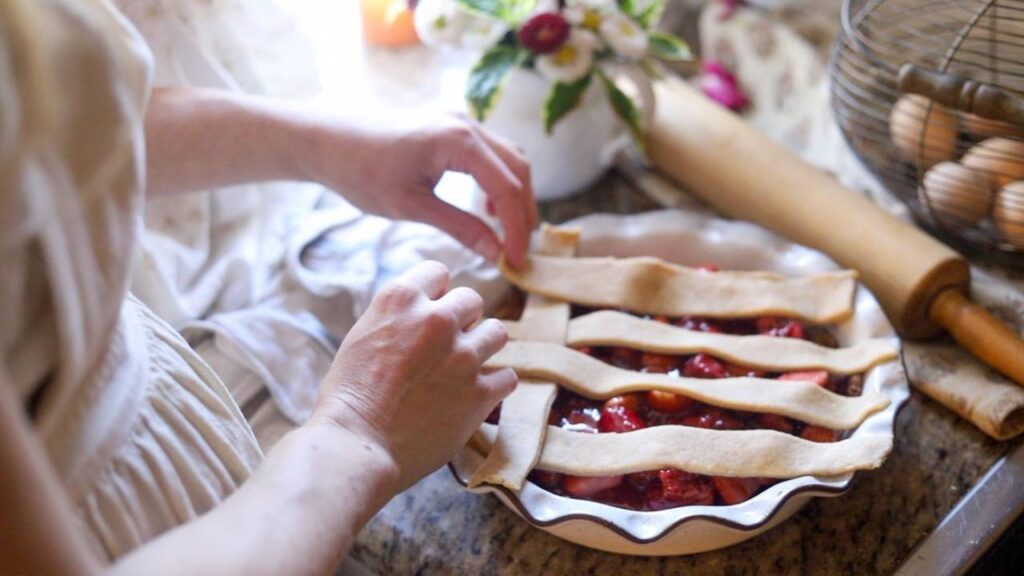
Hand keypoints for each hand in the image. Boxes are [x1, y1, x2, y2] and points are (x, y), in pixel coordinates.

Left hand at [302, 110, 537, 267]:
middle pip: (518, 169)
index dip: (517, 228)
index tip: (516, 261)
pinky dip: (499, 180)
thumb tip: (496, 253)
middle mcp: (466, 124)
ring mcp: (460, 120)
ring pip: (509, 158)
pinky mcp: (452, 125)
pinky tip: (487, 207)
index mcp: (458, 141)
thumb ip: (461, 228)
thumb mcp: (412, 207)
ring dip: (514, 195)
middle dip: (523, 212)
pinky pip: (492, 152)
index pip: (507, 188)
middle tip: (518, 250)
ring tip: (507, 233)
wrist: (328, 140)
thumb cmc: (361, 172)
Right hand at [309, 261, 515, 489]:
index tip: (430, 312)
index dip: (435, 294)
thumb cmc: (348, 397)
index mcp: (401, 299)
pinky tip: (477, 396)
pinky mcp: (480, 393)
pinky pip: (507, 377)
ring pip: (497, 332)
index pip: (438, 272)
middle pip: (472, 300)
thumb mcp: (362, 336)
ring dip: (482, 348)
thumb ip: (398, 317)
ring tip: (464, 369)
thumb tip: (422, 311)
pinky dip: (495, 386)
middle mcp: (437, 320)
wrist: (357, 446)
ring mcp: (463, 356)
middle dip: (461, 320)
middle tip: (445, 347)